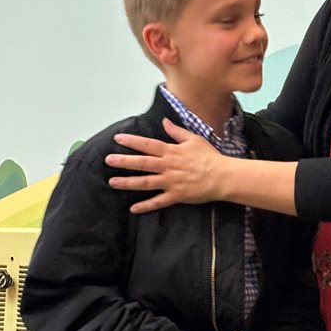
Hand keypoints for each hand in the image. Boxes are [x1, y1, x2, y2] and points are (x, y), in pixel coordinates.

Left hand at [106, 120, 229, 212]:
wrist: (222, 176)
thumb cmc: (209, 157)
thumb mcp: (193, 139)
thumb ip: (176, 131)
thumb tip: (164, 121)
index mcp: (171, 151)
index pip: (148, 145)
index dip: (132, 141)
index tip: (118, 139)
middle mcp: (168, 166)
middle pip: (142, 163)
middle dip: (124, 161)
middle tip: (108, 160)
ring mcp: (171, 182)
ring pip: (145, 182)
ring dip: (128, 183)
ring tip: (113, 182)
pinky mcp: (176, 196)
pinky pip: (158, 202)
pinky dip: (146, 206)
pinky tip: (133, 208)